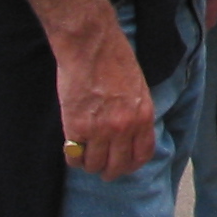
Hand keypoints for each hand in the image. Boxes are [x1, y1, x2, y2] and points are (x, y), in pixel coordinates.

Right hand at [53, 24, 156, 180]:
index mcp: (143, 115)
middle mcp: (125, 127)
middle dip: (109, 171)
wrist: (91, 45)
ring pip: (94, 165)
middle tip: (101, 167)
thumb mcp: (137, 87)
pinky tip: (72, 147)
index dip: (131, 165)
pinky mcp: (76, 128)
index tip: (123, 166)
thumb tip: (129, 135)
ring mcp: (100, 130)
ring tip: (85, 154)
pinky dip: (73, 157)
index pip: (142, 154)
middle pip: (117, 166)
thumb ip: (135, 113)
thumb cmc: (114, 59)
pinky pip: (74, 157)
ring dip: (89, 163)